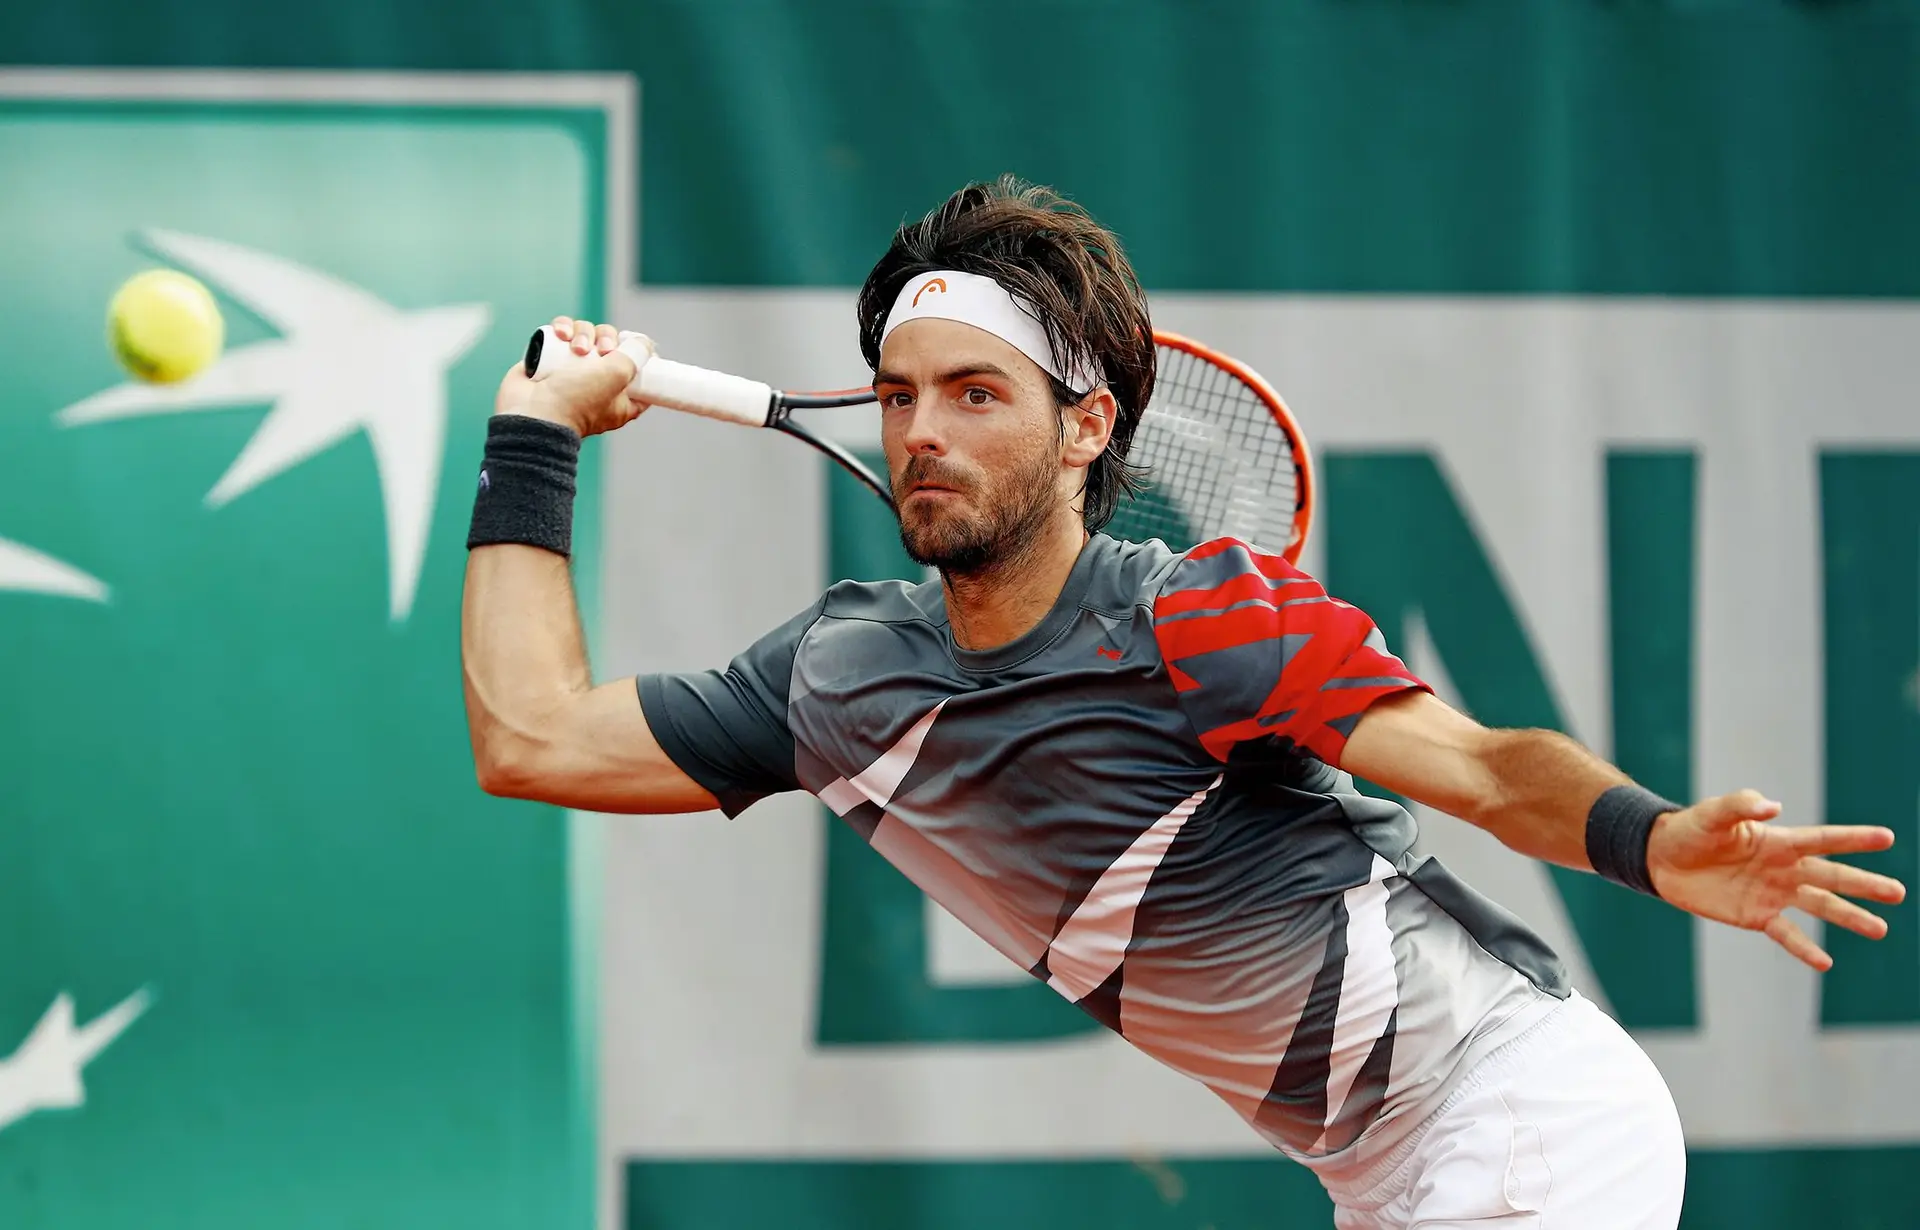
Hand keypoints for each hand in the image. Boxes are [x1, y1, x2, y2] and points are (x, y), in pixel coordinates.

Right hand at [493, 317, 649, 437]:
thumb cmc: (576, 402)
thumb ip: (635, 357)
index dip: (642, 359)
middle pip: (611, 346)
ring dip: (584, 333)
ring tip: (576, 347)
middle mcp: (596, 385)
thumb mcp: (617, 377)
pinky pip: (561, 332)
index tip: (638, 348)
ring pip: (586, 335)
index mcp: (618, 399)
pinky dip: (562, 328)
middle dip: (608, 339)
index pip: (640, 377)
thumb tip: (644, 343)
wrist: (532, 413)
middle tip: (603, 349)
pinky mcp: (549, 357)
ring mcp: (571, 370)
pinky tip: (560, 334)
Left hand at [1647, 788, 1905, 969]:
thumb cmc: (1691, 829)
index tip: (1887, 838)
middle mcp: (1784, 868)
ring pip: (1819, 906)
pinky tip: (1825, 963)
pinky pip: (1786, 935)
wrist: (1662, 858)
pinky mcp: (1756, 916)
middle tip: (1898, 893)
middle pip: (1832, 876)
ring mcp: (1773, 894)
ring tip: (1880, 929)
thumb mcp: (1713, 814)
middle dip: (1865, 885)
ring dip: (1848, 917)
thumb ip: (1742, 806)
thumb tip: (1774, 806)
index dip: (1854, 839)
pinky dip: (1804, 948)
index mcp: (1779, 840)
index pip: (1823, 840)